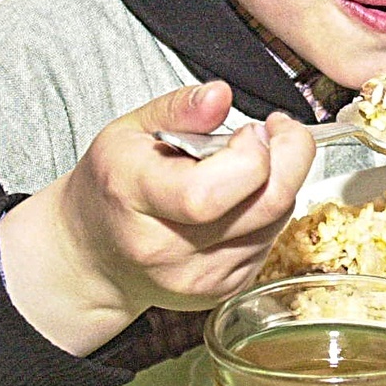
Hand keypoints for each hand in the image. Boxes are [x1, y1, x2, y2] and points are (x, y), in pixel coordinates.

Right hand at [0, 82, 315, 354]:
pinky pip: (270, 241)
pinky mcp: (224, 290)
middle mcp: (168, 249)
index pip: (212, 191)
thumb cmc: (112, 188)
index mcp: (135, 197)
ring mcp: (200, 278)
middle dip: (290, 157)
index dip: (252, 153)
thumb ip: (179, 108)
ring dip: (278, 184)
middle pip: (267, 204)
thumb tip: (220, 95)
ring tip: (246, 167)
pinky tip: (239, 201)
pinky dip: (267, 213)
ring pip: (277, 220)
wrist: (95, 256)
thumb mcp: (129, 131)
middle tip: (275, 133)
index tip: (252, 129)